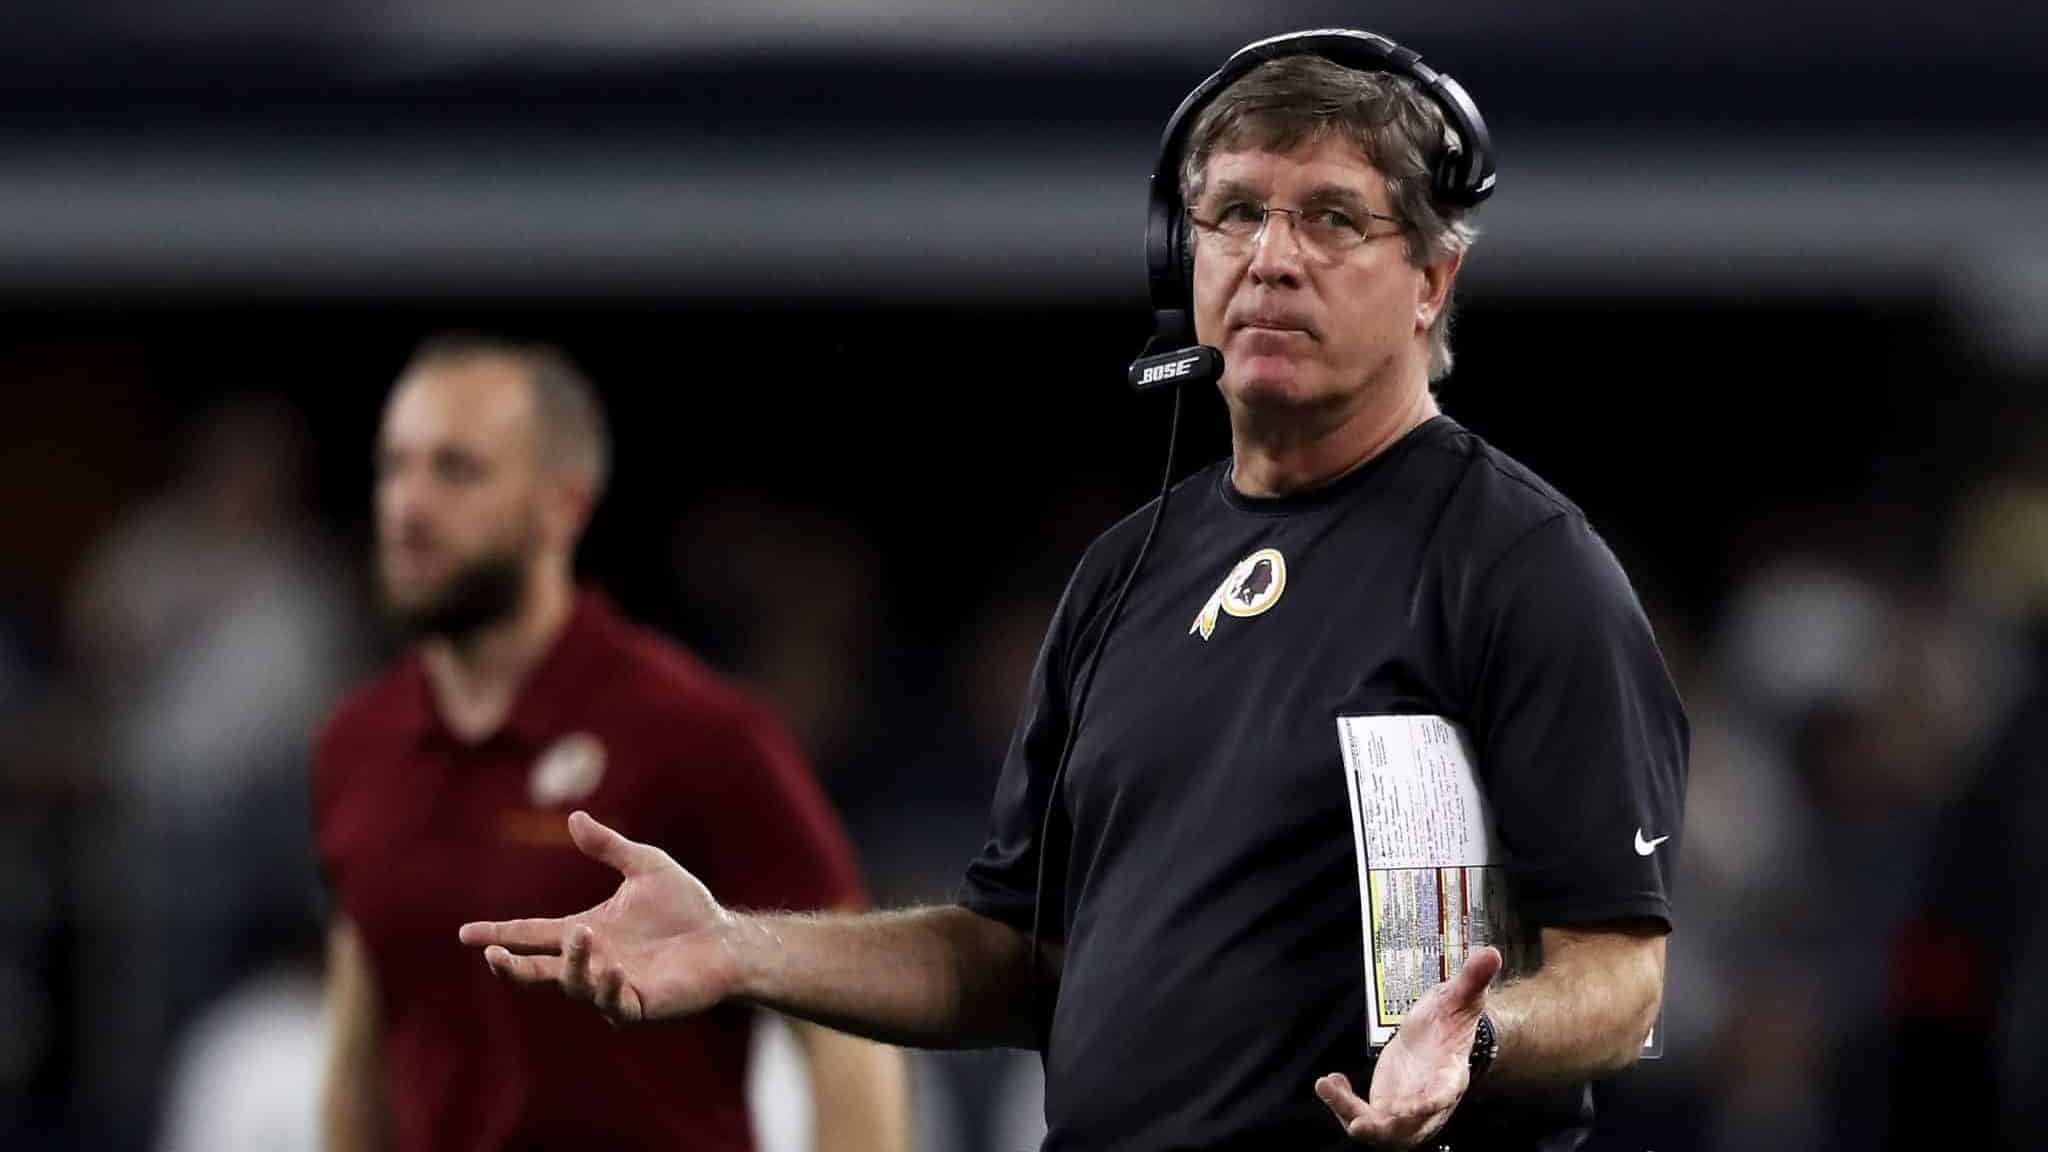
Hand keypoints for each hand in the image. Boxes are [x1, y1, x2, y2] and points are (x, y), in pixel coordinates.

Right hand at [457, 810, 737, 1024]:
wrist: (725, 937)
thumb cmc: (687, 906)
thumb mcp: (645, 866)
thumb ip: (608, 846)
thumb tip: (574, 817)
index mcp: (586, 932)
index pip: (532, 934)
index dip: (500, 934)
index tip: (465, 933)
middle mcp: (592, 962)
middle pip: (538, 971)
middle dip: (511, 966)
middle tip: (494, 954)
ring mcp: (612, 986)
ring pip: (574, 984)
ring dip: (573, 962)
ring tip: (584, 934)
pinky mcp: (639, 1004)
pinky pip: (612, 1003)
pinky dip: (606, 987)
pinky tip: (612, 968)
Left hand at [1315, 945, 1501, 1148]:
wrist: (1439, 1035)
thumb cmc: (1450, 1021)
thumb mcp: (1459, 997)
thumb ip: (1472, 979)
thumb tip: (1490, 953)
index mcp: (1449, 1075)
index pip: (1442, 1094)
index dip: (1429, 1104)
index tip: (1412, 1108)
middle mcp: (1428, 1101)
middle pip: (1409, 1128)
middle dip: (1385, 1131)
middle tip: (1359, 1124)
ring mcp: (1405, 1108)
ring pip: (1380, 1129)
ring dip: (1351, 1115)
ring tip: (1329, 1088)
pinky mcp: (1384, 1106)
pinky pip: (1361, 1116)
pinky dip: (1342, 1104)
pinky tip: (1330, 1082)